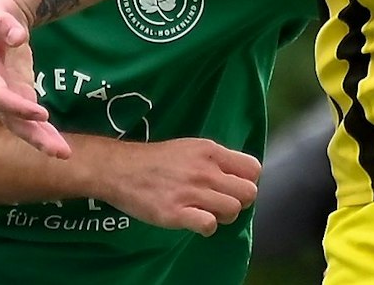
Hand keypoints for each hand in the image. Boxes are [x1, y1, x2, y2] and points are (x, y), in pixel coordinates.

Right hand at [0, 0, 69, 158]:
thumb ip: (2, 22)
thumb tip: (18, 37)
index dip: (16, 106)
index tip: (41, 113)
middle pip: (9, 118)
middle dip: (32, 135)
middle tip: (59, 150)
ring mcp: (5, 93)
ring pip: (19, 124)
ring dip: (40, 139)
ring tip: (64, 153)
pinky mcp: (18, 92)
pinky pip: (29, 117)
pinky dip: (43, 130)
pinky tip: (59, 143)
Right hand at [92, 136, 262, 235]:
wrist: (120, 169)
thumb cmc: (156, 160)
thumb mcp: (190, 147)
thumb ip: (215, 159)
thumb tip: (238, 175)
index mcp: (210, 151)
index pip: (253, 169)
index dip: (246, 181)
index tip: (232, 186)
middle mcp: (204, 170)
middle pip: (248, 193)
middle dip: (239, 201)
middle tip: (220, 202)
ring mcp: (191, 192)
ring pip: (233, 210)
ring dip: (223, 216)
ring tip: (206, 211)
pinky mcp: (176, 213)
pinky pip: (209, 225)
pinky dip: (207, 228)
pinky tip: (195, 221)